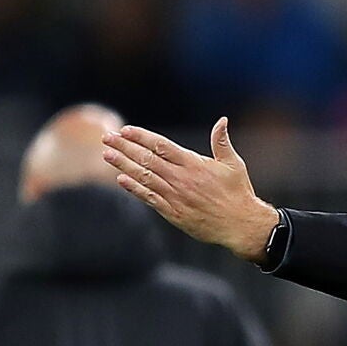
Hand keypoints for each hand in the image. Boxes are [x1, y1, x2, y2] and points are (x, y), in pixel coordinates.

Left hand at [102, 117, 278, 263]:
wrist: (240, 225)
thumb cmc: (238, 193)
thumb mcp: (233, 164)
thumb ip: (222, 142)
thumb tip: (222, 120)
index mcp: (194, 164)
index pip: (161, 145)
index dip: (141, 137)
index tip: (125, 130)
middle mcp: (181, 178)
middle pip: (147, 159)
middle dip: (124, 147)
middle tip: (107, 137)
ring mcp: (175, 196)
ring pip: (143, 177)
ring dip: (123, 165)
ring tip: (107, 154)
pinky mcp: (173, 212)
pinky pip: (149, 198)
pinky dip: (134, 188)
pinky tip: (121, 179)